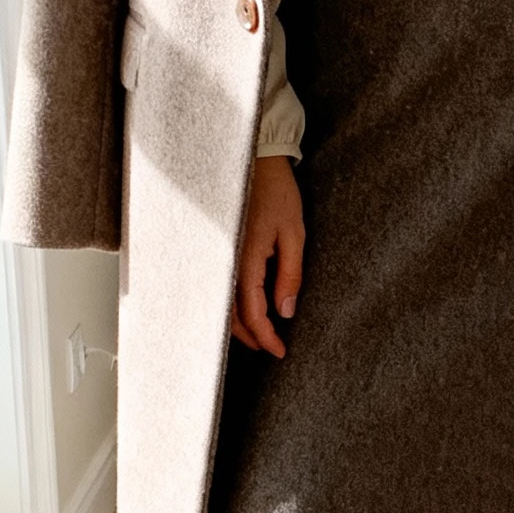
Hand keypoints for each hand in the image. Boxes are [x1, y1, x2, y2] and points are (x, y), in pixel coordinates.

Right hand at [231, 155, 305, 358]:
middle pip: (230, 314)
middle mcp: (225, 260)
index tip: (279, 351)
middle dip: (250, 337)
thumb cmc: (277, 192)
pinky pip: (221, 286)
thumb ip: (290, 275)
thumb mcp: (294, 234)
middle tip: (271, 349)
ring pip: (222, 303)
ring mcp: (219, 255)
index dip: (265, 336)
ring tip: (259, 335)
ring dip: (238, 324)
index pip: (252, 312)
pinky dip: (231, 304)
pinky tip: (243, 310)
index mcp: (245, 258)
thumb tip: (285, 312)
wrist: (256, 160)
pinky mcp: (219, 249)